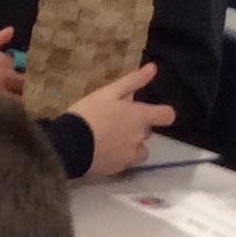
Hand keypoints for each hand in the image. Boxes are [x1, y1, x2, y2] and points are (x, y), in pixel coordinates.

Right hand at [67, 62, 175, 176]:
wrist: (69, 144)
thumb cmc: (89, 114)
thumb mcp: (108, 93)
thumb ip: (132, 81)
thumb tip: (153, 68)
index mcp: (140, 116)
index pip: (167, 115)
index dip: (161, 114)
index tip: (150, 113)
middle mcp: (141, 136)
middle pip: (147, 132)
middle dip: (135, 128)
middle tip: (114, 124)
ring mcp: (130, 154)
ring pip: (138, 149)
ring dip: (130, 145)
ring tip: (109, 142)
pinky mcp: (118, 168)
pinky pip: (125, 161)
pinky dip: (117, 157)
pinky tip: (102, 152)